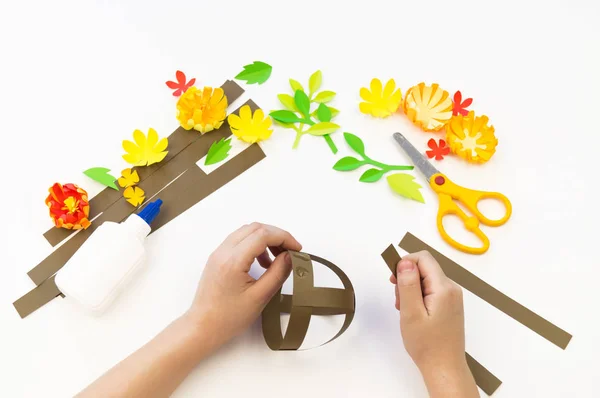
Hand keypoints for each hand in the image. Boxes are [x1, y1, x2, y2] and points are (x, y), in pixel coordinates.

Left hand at [186, 223, 301, 350]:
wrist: (203, 327)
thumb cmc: (229, 317)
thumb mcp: (260, 297)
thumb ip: (278, 273)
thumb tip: (290, 256)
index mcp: (233, 261)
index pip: (263, 234)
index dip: (284, 238)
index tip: (297, 249)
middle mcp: (223, 252)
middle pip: (255, 228)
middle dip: (276, 236)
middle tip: (290, 251)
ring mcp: (218, 253)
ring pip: (247, 232)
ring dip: (265, 239)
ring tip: (276, 260)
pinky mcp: (217, 258)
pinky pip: (239, 241)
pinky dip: (255, 245)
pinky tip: (263, 263)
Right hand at [389, 251, 477, 396]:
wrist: (444, 368)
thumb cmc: (426, 344)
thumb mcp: (411, 313)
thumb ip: (408, 285)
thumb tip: (405, 262)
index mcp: (444, 288)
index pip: (423, 258)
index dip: (405, 263)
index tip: (393, 280)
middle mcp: (452, 289)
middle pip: (424, 268)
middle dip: (407, 279)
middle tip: (398, 301)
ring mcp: (452, 298)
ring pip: (426, 280)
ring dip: (411, 289)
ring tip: (405, 310)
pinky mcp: (450, 306)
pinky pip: (431, 291)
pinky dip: (418, 297)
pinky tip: (413, 313)